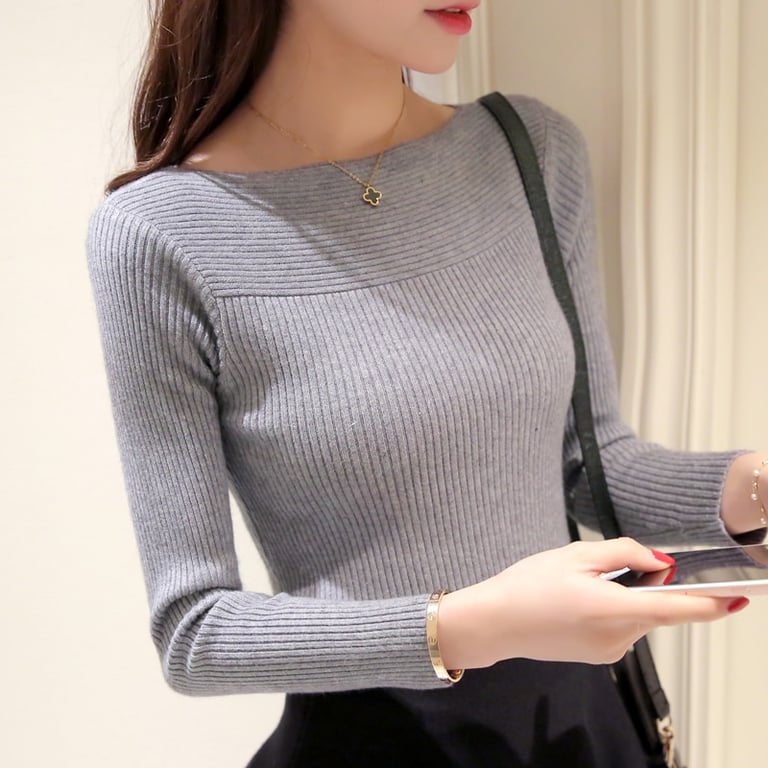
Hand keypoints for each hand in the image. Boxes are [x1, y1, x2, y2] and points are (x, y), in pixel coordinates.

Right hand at [437, 537, 746, 669]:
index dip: (711, 605)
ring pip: (637, 617)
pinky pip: (621, 628)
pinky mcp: (599, 657)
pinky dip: (613, 611)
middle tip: (603, 566)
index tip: (739, 599)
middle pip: (654, 608)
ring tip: (580, 584)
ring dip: (625, 597)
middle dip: (645, 585)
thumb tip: (661, 562)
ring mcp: (609, 651)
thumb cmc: (529, 584)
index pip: (674, 609)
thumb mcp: (575, 555)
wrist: (496, 622)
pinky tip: (578, 601)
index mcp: (611, 608)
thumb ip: (624, 554)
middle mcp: (617, 637)